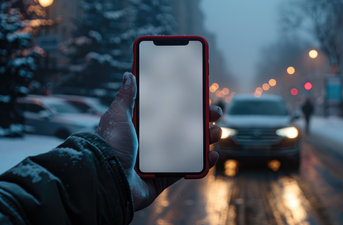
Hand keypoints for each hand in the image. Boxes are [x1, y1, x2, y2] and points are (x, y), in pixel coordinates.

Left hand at [96, 72, 221, 209]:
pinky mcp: (165, 176)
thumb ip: (125, 97)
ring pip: (191, 147)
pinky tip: (212, 154)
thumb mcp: (117, 116)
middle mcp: (154, 142)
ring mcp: (161, 159)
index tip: (201, 94)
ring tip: (215, 132)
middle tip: (214, 112)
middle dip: (203, 119)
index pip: (170, 111)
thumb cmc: (109, 146)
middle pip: (185, 127)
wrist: (107, 179)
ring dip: (207, 138)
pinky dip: (203, 163)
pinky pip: (188, 169)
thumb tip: (128, 75)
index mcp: (144, 127)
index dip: (187, 103)